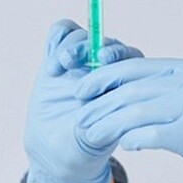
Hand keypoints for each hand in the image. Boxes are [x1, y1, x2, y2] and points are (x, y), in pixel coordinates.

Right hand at [23, 18, 143, 182]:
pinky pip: (61, 33)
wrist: (57, 149)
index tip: (102, 61)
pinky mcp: (57, 59)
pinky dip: (57, 39)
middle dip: (91, 47)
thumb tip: (117, 108)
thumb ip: (107, 120)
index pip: (131, 57)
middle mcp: (107, 70)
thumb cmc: (85, 146)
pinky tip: (51, 61)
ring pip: (83, 36)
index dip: (118, 54)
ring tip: (60, 65)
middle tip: (73, 60)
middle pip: (106, 42)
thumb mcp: (99, 136)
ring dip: (72, 45)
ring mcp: (82, 63)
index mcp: (126, 85)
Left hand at [72, 58, 182, 182]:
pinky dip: (136, 138)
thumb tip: (129, 96)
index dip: (106, 77)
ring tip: (91, 134)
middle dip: (101, 103)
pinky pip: (155, 133)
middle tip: (79, 117)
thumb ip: (174, 95)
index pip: (141, 67)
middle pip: (136, 87)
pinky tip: (127, 146)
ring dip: (110, 124)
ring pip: (140, 110)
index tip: (83, 90)